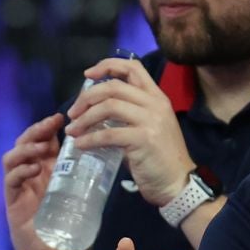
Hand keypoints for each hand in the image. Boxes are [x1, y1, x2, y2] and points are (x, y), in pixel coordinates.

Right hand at [1, 113, 85, 249]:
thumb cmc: (75, 232)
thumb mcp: (87, 199)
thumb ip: (93, 179)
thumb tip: (114, 153)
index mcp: (50, 172)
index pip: (45, 141)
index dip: (50, 127)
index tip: (63, 116)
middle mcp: (32, 176)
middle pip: (26, 143)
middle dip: (37, 130)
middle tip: (52, 123)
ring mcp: (21, 189)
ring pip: (13, 158)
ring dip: (26, 147)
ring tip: (41, 146)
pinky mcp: (13, 204)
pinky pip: (11, 180)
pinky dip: (20, 170)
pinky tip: (35, 167)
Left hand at [65, 57, 196, 206]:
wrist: (178, 183)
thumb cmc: (159, 158)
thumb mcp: (148, 127)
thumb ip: (128, 115)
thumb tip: (95, 112)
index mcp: (157, 97)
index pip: (133, 67)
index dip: (107, 65)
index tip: (88, 74)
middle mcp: (155, 103)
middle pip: (113, 86)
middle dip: (86, 97)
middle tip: (72, 112)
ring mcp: (151, 120)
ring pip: (109, 106)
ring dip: (85, 117)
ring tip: (72, 129)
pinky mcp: (144, 139)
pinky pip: (109, 134)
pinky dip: (89, 139)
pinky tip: (80, 145)